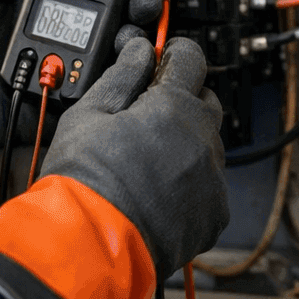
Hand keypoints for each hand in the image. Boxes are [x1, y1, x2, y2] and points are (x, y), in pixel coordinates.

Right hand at [37, 36, 228, 280]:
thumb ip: (121, 77)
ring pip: (207, 146)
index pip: (191, 59)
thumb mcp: (88, 115)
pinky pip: (209, 186)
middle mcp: (203, 140)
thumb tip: (138, 52)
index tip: (161, 61)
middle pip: (205, 102)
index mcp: (173, 107)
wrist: (91, 246)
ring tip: (145, 163)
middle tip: (146, 117)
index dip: (173, 55)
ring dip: (185, 144)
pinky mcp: (214, 214)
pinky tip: (156, 192)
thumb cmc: (84, 181)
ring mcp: (213, 180)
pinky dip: (189, 184)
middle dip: (180, 102)